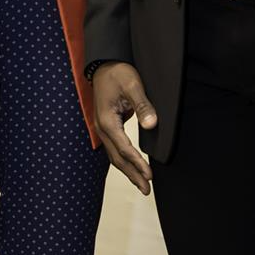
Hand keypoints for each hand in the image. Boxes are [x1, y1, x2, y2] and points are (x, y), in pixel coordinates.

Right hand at [92, 62, 156, 194]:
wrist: (104, 64)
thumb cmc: (118, 72)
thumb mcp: (133, 85)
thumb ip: (143, 105)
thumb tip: (152, 124)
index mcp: (107, 121)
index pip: (124, 148)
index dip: (137, 163)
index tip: (149, 175)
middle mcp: (102, 128)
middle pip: (117, 158)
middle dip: (132, 174)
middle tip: (147, 189)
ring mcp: (102, 128)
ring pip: (115, 156)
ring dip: (128, 170)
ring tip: (142, 184)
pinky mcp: (107, 126)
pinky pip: (115, 148)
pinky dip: (124, 160)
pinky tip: (133, 167)